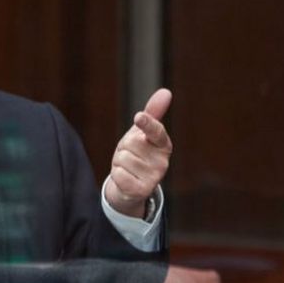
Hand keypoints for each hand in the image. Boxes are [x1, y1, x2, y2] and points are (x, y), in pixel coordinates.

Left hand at [105, 88, 172, 217]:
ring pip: (122, 159)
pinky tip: (125, 180)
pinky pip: (119, 174)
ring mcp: (154, 178)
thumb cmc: (137, 155)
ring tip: (128, 168)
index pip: (156, 131)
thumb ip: (153, 113)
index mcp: (164, 145)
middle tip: (130, 156)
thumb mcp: (141, 133)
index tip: (138, 117)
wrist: (130, 187)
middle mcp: (163, 162)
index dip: (147, 123)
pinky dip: (117, 176)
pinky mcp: (142, 191)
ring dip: (119, 163)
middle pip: (130, 143)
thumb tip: (166, 92)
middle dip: (123, 149)